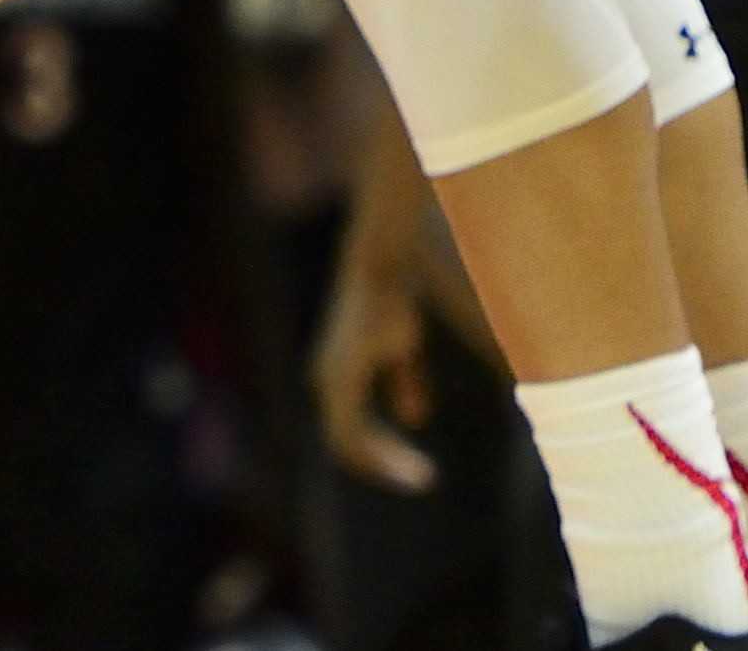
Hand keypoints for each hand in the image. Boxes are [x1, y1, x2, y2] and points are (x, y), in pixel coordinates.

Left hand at [311, 248, 438, 492]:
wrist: (383, 269)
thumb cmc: (392, 300)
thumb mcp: (403, 347)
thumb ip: (404, 380)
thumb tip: (414, 417)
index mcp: (337, 378)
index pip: (351, 432)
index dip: (380, 452)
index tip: (414, 470)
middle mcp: (327, 381)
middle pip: (348, 441)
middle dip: (384, 462)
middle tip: (420, 479)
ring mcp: (330, 381)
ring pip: (349, 442)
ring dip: (383, 462)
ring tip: (419, 476)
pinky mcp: (339, 379)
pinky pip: (353, 434)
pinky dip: (381, 451)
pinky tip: (410, 462)